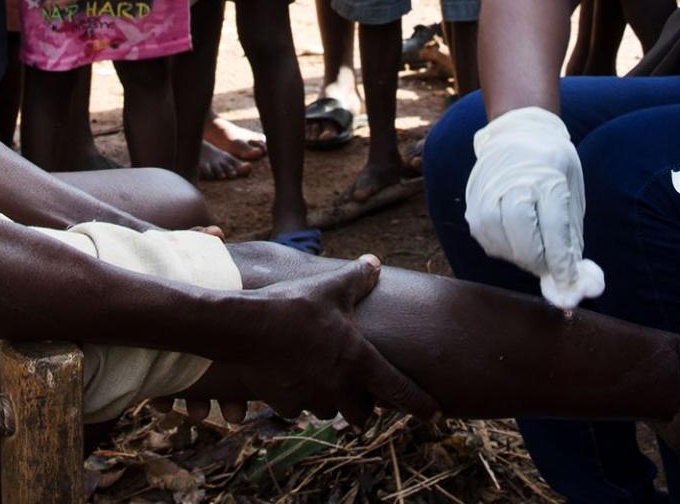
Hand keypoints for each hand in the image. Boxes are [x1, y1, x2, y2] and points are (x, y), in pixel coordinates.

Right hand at [226, 255, 438, 426]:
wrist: (243, 330)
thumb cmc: (292, 306)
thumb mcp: (330, 287)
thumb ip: (357, 278)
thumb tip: (375, 263)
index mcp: (359, 361)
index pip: (399, 390)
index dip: (420, 404)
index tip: (436, 416)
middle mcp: (339, 387)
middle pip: (362, 413)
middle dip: (363, 406)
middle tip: (362, 394)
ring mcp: (311, 398)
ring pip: (329, 411)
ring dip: (331, 401)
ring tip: (324, 382)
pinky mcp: (284, 404)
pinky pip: (298, 408)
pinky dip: (299, 398)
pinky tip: (291, 378)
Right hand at [464, 105, 604, 308]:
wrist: (518, 132)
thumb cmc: (553, 165)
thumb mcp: (571, 189)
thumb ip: (571, 235)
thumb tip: (573, 278)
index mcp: (547, 176)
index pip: (554, 229)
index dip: (563, 262)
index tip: (571, 283)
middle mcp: (514, 183)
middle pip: (524, 239)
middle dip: (540, 263)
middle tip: (551, 269)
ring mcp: (489, 193)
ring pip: (502, 243)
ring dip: (521, 257)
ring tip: (534, 251)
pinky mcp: (473, 203)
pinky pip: (487, 239)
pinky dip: (504, 248)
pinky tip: (516, 240)